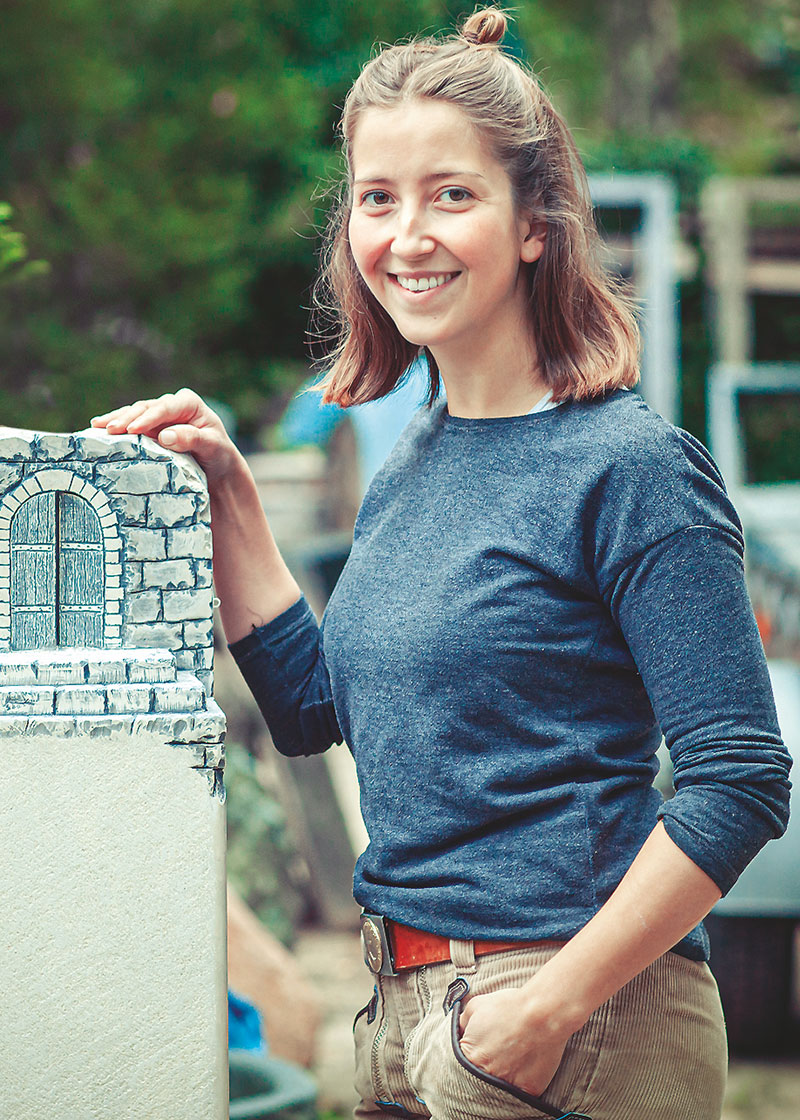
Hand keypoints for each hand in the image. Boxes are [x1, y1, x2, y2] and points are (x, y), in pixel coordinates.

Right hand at [91, 388, 237, 482]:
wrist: (216, 466)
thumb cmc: (218, 454)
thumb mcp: (213, 446)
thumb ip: (192, 439)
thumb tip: (166, 436)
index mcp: (188, 403)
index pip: (165, 408)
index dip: (148, 418)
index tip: (133, 429)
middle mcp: (171, 405)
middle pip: (145, 408)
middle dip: (126, 418)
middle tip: (109, 430)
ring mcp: (158, 416)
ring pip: (134, 414)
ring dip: (116, 420)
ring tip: (97, 426)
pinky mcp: (149, 428)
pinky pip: (130, 424)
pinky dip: (116, 426)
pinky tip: (98, 428)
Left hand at [458, 986, 569, 1096]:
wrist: (542, 1012)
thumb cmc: (509, 1006)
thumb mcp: (476, 1006)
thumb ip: (462, 1022)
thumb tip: (459, 1030)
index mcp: (470, 1056)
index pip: (462, 1063)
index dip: (472, 1053)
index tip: (482, 1047)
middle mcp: (485, 1075)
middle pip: (480, 1077)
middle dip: (486, 1065)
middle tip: (498, 1052)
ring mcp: (507, 1085)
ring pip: (500, 1086)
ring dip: (503, 1074)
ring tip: (513, 1056)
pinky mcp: (528, 1091)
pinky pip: (521, 1092)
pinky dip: (522, 1081)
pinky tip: (527, 1064)